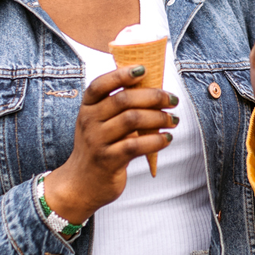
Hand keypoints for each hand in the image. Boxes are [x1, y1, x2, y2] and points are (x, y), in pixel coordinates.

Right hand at [44, 65, 178, 223]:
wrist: (81, 185)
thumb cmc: (99, 147)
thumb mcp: (100, 123)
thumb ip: (119, 107)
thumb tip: (155, 89)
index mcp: (87, 107)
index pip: (101, 84)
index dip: (122, 74)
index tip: (144, 69)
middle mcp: (89, 121)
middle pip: (123, 99)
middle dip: (153, 96)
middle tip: (172, 99)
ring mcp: (97, 141)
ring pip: (132, 120)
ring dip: (159, 117)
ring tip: (173, 119)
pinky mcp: (108, 161)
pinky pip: (136, 145)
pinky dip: (156, 140)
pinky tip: (167, 138)